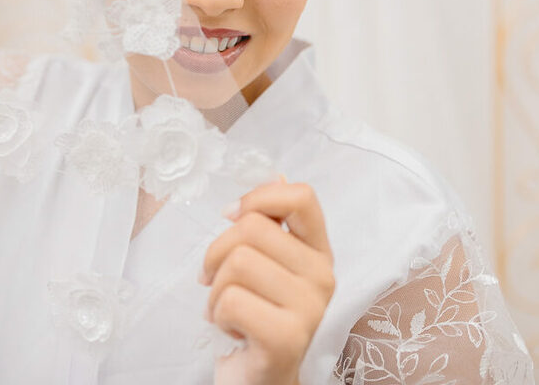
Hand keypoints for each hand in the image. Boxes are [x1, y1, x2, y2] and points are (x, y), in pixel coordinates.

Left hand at [199, 177, 334, 384]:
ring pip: (237, 262)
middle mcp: (322, 276)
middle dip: (217, 254)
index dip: (258, 198)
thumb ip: (271, 223)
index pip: (302, 196)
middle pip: (250, 228)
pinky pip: (231, 300)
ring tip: (228, 309)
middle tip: (218, 282)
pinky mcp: (287, 337)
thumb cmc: (255, 317)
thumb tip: (278, 174)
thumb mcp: (265, 266)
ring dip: (215, 290)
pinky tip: (232, 331)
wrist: (259, 381)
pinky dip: (217, 315)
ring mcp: (309, 308)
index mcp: (318, 252)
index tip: (232, 217)